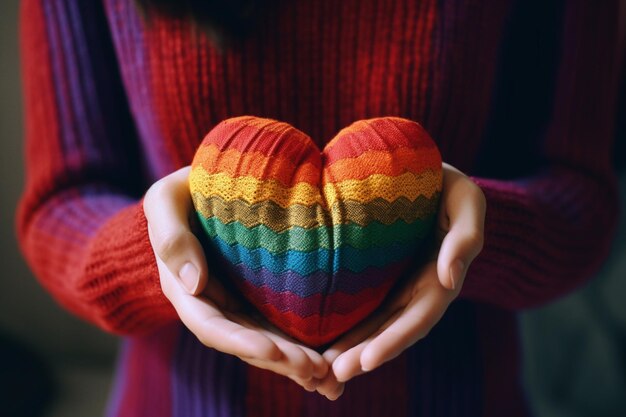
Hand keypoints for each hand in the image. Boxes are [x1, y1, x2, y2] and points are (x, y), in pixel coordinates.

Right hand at [144, 166, 327, 390]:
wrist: (203, 190)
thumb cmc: (181, 192)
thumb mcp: (165, 202)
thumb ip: (170, 238)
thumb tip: (193, 285)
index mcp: (186, 289)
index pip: (211, 325)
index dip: (241, 342)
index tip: (273, 351)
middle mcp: (213, 304)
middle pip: (245, 343)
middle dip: (279, 360)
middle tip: (316, 370)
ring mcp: (238, 304)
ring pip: (266, 342)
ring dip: (296, 363)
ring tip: (330, 375)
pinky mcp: (260, 297)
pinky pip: (281, 326)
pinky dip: (302, 346)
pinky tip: (331, 361)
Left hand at [316, 163, 485, 398]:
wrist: (426, 174)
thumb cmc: (449, 185)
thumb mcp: (467, 201)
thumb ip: (466, 237)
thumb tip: (449, 278)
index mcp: (440, 278)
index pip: (418, 318)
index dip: (394, 341)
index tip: (368, 361)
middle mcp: (418, 290)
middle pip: (391, 331)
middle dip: (364, 355)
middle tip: (333, 375)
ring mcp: (397, 286)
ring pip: (374, 325)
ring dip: (350, 349)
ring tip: (320, 371)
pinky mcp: (377, 277)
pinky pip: (362, 306)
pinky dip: (345, 326)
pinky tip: (320, 341)